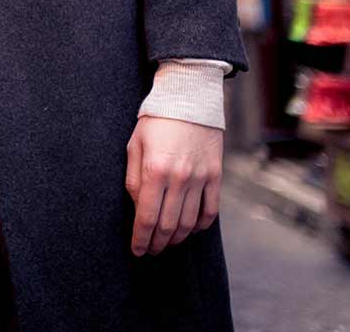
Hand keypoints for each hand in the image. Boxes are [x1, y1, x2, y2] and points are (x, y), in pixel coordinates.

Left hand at [125, 115, 221, 255]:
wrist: (189, 98)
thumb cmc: (156, 120)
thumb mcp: (134, 145)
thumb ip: (134, 178)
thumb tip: (138, 207)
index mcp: (155, 170)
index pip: (147, 217)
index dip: (141, 238)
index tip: (136, 250)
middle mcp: (180, 178)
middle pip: (168, 225)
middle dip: (157, 243)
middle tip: (150, 250)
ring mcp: (201, 178)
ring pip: (189, 222)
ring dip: (176, 238)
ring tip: (166, 243)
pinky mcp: (216, 176)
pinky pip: (210, 210)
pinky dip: (200, 225)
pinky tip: (190, 230)